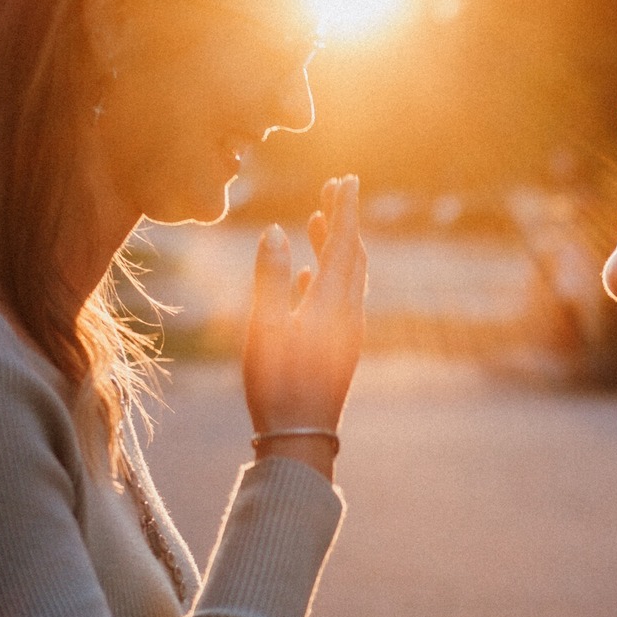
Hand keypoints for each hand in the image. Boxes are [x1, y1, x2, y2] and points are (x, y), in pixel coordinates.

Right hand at [244, 175, 365, 450]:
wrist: (302, 437)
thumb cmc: (278, 383)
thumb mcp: (265, 326)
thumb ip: (269, 276)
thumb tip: (274, 231)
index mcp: (332, 303)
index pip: (344, 243)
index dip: (344, 209)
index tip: (346, 179)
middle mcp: (347, 314)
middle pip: (351, 256)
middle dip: (343, 221)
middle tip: (334, 190)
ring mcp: (345, 332)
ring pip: (346, 278)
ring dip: (336, 247)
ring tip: (319, 222)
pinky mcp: (337, 348)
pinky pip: (337, 301)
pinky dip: (325, 277)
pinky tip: (306, 275)